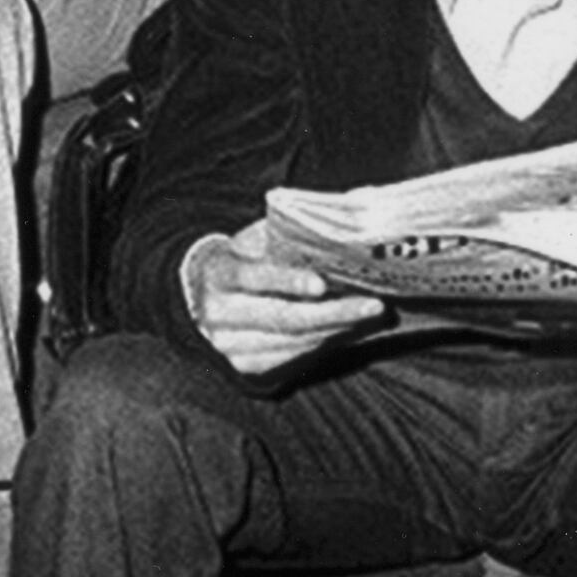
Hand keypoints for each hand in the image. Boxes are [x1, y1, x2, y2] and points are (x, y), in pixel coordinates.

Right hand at [187, 230, 385, 377]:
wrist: (203, 296)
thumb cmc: (243, 260)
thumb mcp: (254, 239)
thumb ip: (287, 231)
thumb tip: (346, 210)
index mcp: (218, 273)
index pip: (252, 277)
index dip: (287, 281)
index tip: (322, 284)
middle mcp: (218, 313)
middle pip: (281, 318)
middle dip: (333, 313)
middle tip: (374, 306)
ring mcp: (230, 344)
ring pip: (293, 341)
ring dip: (338, 330)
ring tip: (372, 317)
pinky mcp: (245, 366)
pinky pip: (292, 358)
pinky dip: (325, 345)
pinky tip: (350, 331)